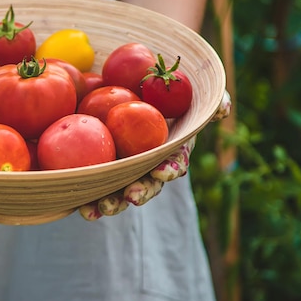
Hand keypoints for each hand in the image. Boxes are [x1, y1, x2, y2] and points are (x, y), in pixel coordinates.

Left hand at [79, 90, 231, 220]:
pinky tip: (77, 207)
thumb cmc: (159, 93)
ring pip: (119, 192)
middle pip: (146, 184)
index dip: (170, 167)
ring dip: (111, 203)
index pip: (174, 161)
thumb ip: (208, 98)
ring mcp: (124, 172)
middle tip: (131, 196)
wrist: (125, 92)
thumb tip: (223, 109)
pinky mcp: (100, 171)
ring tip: (97, 210)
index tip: (163, 170)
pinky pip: (93, 186)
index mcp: (168, 150)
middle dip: (140, 192)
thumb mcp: (183, 91)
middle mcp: (147, 165)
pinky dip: (86, 198)